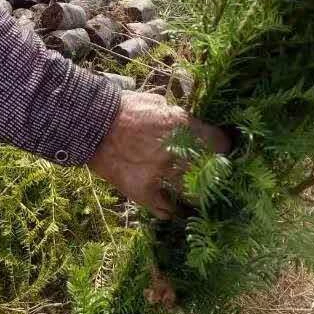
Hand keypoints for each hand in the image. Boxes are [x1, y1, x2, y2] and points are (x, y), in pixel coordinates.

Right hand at [88, 92, 229, 219]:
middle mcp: (176, 153)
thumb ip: (179, 117)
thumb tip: (196, 127)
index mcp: (182, 126)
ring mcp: (160, 176)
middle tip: (212, 173)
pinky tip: (173, 207)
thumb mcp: (158, 103)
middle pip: (211, 172)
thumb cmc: (124, 108)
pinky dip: (171, 210)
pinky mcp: (143, 191)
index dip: (223, 147)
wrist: (90, 123)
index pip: (220, 144)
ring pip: (192, 194)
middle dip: (214, 173)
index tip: (222, 149)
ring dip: (196, 194)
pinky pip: (166, 210)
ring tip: (197, 194)